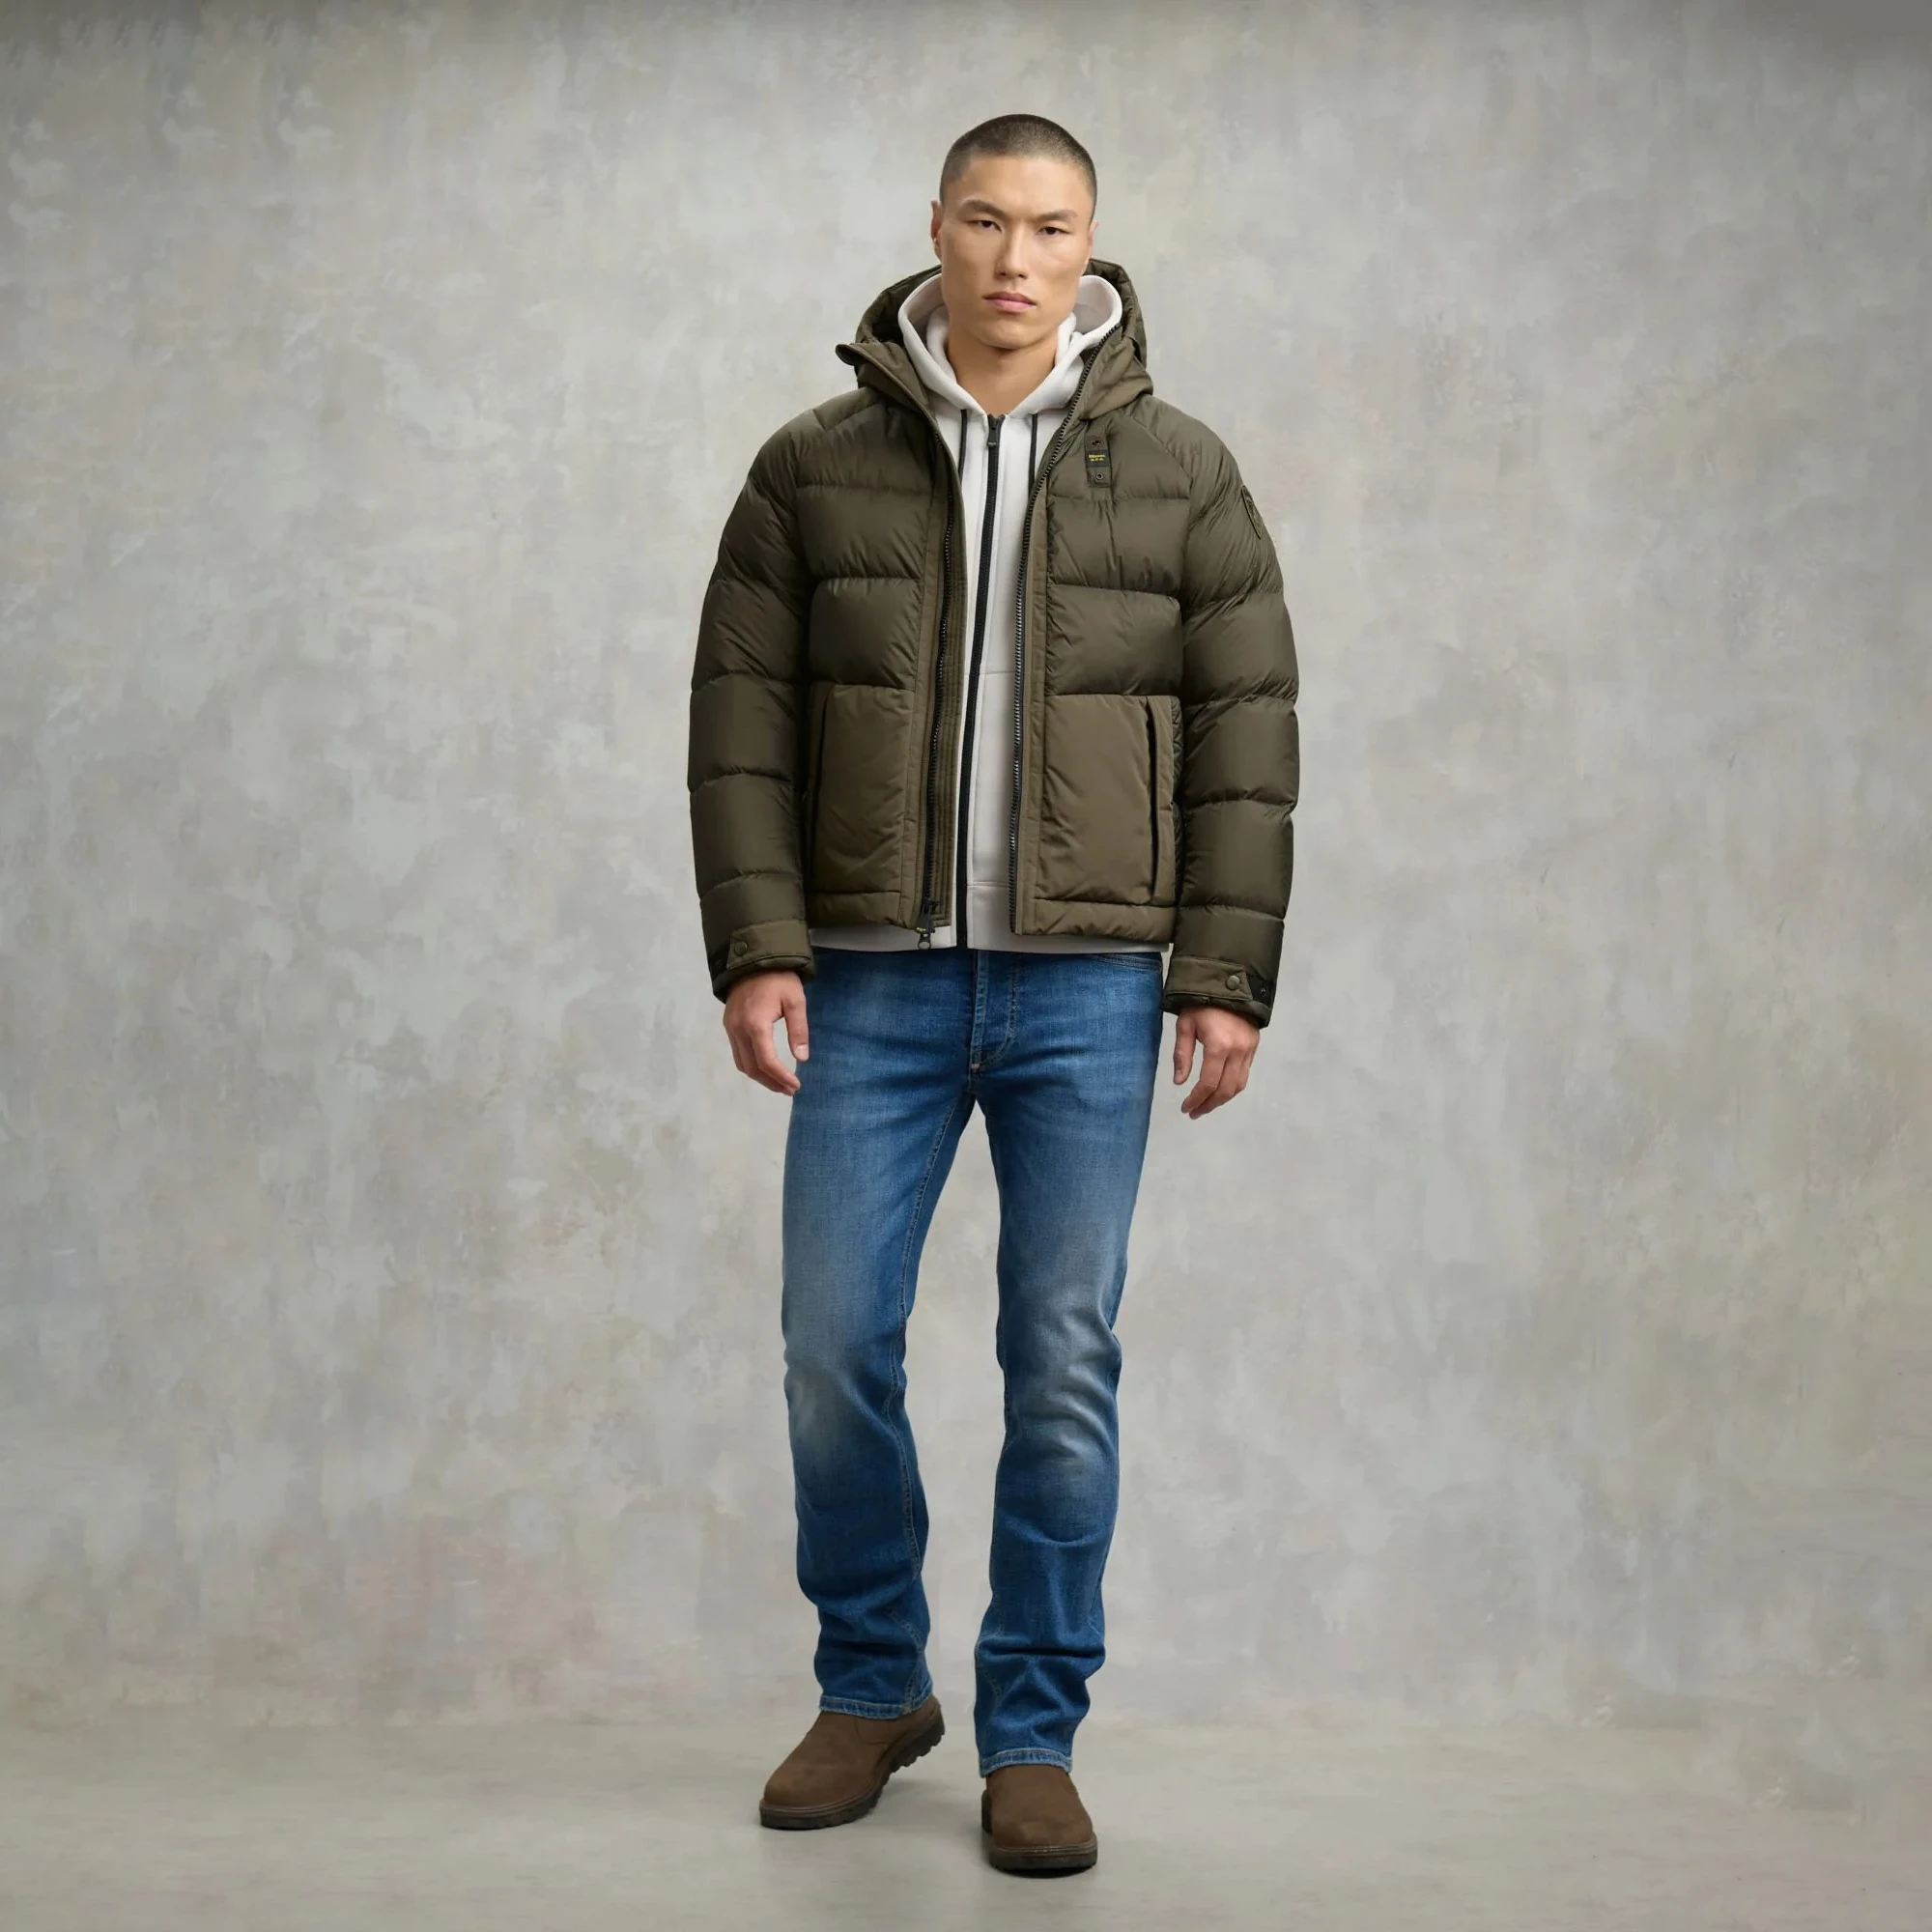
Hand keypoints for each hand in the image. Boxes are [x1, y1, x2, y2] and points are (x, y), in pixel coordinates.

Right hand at [723, 968, 808, 1094]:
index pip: (766, 1061)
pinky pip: (737, 1053)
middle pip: (752, 1068)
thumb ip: (798, 1030)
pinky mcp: (728, 1025)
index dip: (781, 1077)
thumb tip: (802, 1058)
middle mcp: (738, 1030)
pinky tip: (765, 1068)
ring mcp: (730, 1028)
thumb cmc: (778, 978)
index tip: (795, 1085)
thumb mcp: (795, 1001)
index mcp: (756, 1024)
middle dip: (771, 1082)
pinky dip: (751, 1066)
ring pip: (742, 1064)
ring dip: (760, 1077)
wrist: (752, 959)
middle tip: (789, 1089)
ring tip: (779, 1083)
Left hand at [1172, 1003, 1258, 1116]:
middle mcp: (1238, 1051)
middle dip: (1209, 1104)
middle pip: (1225, 1090)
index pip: (1208, 1083)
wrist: (1230, 982)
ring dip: (1222, 1099)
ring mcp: (1249, 1050)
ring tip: (1206, 1105)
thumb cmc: (1201, 1002)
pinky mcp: (1254, 1047)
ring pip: (1238, 1085)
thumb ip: (1182, 1054)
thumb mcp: (1185, 1025)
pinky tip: (1219, 1090)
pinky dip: (1231, 1087)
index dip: (1197, 1099)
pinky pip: (1244, 1075)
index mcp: (1219, 1046)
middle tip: (1194, 1112)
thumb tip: (1179, 1082)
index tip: (1186, 1108)